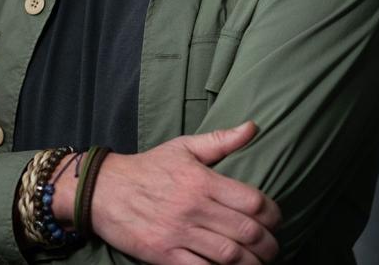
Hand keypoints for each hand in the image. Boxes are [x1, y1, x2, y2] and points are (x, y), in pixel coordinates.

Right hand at [85, 122, 282, 264]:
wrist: (102, 190)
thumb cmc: (148, 168)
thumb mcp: (184, 147)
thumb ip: (221, 140)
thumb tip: (253, 127)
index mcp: (202, 180)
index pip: (252, 201)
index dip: (272, 214)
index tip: (276, 220)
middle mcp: (194, 207)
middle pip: (246, 231)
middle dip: (268, 244)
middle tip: (273, 248)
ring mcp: (178, 233)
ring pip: (229, 255)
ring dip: (251, 263)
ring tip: (259, 263)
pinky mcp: (163, 255)